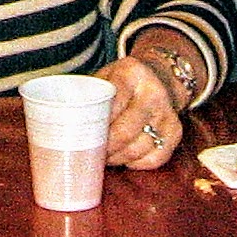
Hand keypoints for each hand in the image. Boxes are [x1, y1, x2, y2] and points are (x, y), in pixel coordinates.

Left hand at [95, 26, 206, 168]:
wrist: (160, 77)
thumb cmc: (123, 82)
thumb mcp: (106, 76)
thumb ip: (90, 94)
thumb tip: (60, 121)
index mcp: (132, 73)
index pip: (113, 101)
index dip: (98, 122)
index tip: (83, 135)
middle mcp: (154, 92)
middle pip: (126, 130)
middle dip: (106, 147)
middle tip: (92, 152)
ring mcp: (168, 112)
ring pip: (140, 147)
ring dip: (119, 157)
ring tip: (106, 157)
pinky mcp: (175, 130)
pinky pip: (156, 157)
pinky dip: (138, 163)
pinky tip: (126, 158)